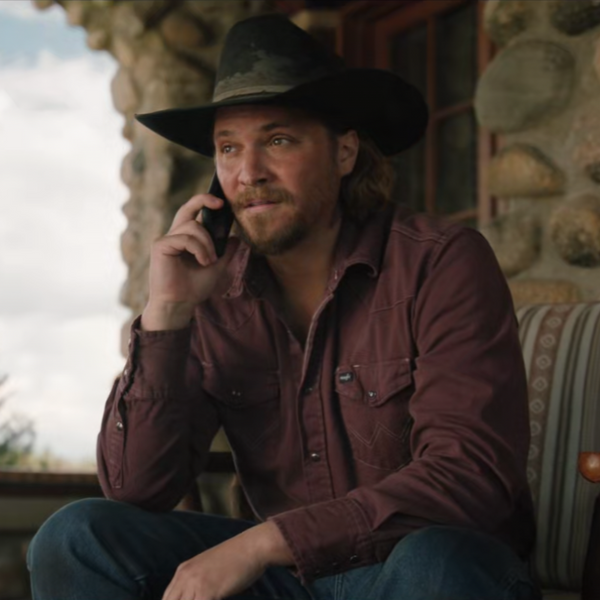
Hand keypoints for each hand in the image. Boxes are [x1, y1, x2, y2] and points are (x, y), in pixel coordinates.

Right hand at [142, 194, 238, 330]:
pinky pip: (185, 238)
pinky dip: (199, 249)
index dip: (204, 202)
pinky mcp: (160, 245)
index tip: (221, 202)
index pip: (193, 212)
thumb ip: (226, 252)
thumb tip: (237, 238)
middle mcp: (174, 235)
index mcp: (185, 238)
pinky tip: (203, 262)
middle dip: (204, 201)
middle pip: (188, 208)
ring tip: (210, 261)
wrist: (180, 304)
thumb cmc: (193, 288)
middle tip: (220, 205)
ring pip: (193, 227)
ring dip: (207, 244)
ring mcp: (166, 239)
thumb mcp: (216, 267)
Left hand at [162, 521, 293, 599]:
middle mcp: (184, 576)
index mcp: (183, 570)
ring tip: (210, 599)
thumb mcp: (209, 568)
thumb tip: (194, 595)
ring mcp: (194, 584)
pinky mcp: (206, 592)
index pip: (165, 599)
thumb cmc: (237, 559)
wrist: (252, 547)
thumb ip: (197, 583)